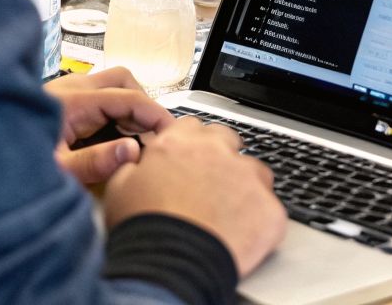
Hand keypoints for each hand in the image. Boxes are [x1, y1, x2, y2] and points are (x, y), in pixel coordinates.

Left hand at [45, 67, 173, 185]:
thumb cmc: (17, 166)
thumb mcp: (56, 170)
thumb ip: (94, 162)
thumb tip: (133, 151)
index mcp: (72, 101)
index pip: (128, 97)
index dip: (155, 114)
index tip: (171, 134)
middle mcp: (71, 88)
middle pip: (123, 81)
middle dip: (143, 105)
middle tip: (151, 135)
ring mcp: (66, 92)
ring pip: (112, 87)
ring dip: (129, 109)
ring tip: (134, 139)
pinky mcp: (63, 101)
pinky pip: (99, 98)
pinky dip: (114, 114)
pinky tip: (113, 139)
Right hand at [104, 117, 287, 276]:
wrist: (171, 264)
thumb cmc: (144, 229)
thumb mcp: (120, 187)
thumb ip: (134, 166)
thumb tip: (139, 163)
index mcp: (181, 143)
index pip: (193, 128)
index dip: (190, 146)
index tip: (189, 161)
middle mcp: (218, 152)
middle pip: (228, 142)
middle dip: (221, 158)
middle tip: (209, 187)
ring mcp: (249, 178)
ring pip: (255, 172)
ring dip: (244, 187)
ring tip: (227, 216)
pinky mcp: (270, 208)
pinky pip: (270, 208)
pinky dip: (259, 220)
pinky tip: (241, 235)